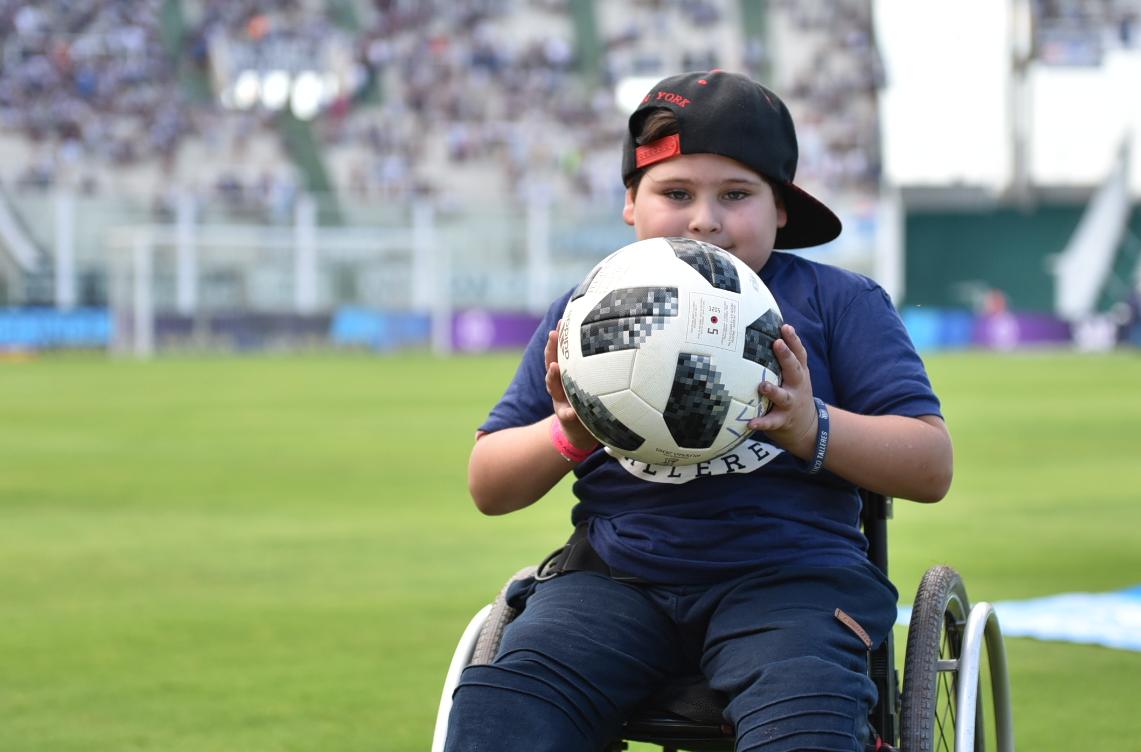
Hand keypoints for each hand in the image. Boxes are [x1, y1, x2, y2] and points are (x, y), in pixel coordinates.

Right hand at [544, 321, 597, 448]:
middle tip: (553, 335)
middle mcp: (560, 384)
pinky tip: (571, 413)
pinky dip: (568, 414)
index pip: (561, 352)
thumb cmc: (591, 401)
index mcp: (567, 374)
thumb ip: (602, 367)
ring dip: (553, 377)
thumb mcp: (594, 383)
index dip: (560, 337)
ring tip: (554, 367)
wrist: (582, 430)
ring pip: (553, 387)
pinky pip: (566, 415)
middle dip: (551, 349)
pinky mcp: (565, 417)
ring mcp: (560, 400)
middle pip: (551, 363)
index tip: (562, 322)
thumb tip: (622, 341)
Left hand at [746, 324, 818, 458]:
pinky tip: (750, 422)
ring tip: (762, 386)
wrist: (808, 426)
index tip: (785, 327)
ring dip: (773, 391)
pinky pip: (771, 422)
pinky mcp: (782, 421)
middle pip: (794, 369)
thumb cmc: (794, 393)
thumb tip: (767, 332)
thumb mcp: (796, 375)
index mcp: (799, 373)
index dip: (793, 340)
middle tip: (777, 344)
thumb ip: (786, 359)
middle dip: (786, 356)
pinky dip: (761, 423)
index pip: (799, 354)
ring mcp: (790, 404)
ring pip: (783, 396)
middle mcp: (797, 386)